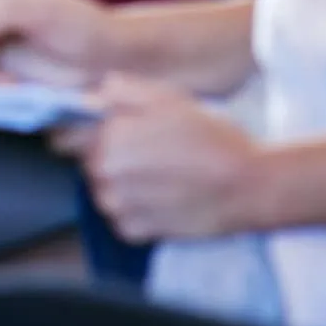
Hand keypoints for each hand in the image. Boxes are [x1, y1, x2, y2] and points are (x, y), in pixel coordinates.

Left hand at [52, 74, 264, 241]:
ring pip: (106, 192)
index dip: (105, 131)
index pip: (78, 135)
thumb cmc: (211, 137)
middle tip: (155, 153)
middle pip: (95, 164)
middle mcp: (106, 176)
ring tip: (163, 176)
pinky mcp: (135, 233)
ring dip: (125, 185)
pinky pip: (122, 219)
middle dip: (117, 157)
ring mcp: (119, 208)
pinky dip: (137, 211)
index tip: (131, 134)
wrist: (246, 184)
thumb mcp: (168, 98)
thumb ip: (121, 91)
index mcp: (109, 138)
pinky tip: (165, 198)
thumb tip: (89, 98)